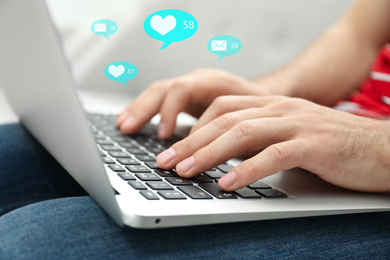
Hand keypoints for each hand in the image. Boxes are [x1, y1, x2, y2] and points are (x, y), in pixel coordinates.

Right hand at [116, 69, 266, 138]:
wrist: (267, 98)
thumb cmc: (262, 113)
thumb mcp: (251, 125)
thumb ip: (231, 136)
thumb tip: (209, 158)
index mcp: (215, 82)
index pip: (183, 90)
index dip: (169, 111)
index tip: (163, 136)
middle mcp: (200, 81)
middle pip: (164, 88)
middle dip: (144, 109)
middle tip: (128, 129)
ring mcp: (192, 87)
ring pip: (158, 92)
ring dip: (139, 109)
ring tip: (123, 126)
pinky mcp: (187, 97)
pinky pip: (160, 99)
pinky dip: (145, 110)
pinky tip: (132, 122)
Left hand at [156, 95, 389, 191]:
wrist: (381, 147)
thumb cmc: (330, 145)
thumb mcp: (288, 134)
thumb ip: (258, 139)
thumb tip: (223, 158)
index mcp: (271, 104)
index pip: (221, 107)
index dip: (193, 128)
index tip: (171, 149)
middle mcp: (280, 108)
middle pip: (224, 119)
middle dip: (191, 142)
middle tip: (165, 162)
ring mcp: (297, 123)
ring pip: (243, 132)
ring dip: (209, 153)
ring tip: (186, 172)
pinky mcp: (314, 144)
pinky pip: (274, 154)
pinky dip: (248, 169)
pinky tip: (228, 183)